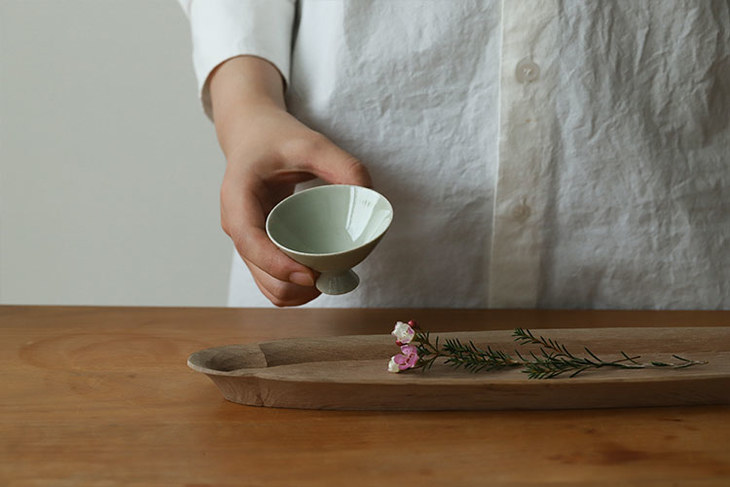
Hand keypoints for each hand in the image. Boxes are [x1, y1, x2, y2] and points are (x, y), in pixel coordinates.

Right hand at [209, 56, 371, 305]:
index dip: (277, 265)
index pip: (249, 242)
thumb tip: (371, 199)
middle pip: (262, 274)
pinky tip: (320, 275)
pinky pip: (273, 281)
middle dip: (297, 285)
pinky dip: (295, 288)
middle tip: (336, 272)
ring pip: (268, 286)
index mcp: (237, 197)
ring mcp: (246, 241)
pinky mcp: (258, 247)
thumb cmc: (276, 138)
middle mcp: (236, 225)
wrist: (254, 135)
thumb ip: (344, 165)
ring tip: (332, 276)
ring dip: (298, 292)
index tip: (311, 275)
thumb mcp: (311, 143)